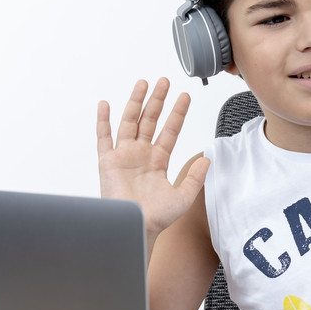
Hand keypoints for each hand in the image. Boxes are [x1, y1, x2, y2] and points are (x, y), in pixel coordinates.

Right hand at [97, 78, 208, 238]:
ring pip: (130, 122)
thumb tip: (207, 158)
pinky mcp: (107, 161)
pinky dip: (103, 121)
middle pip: (150, 120)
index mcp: (158, 160)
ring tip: (143, 83)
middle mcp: (141, 154)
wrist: (137, 228)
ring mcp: (124, 156)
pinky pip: (104, 137)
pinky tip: (105, 104)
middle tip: (164, 81)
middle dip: (158, 100)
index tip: (185, 96)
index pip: (170, 130)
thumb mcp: (183, 196)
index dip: (178, 113)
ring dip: (135, 102)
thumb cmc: (157, 217)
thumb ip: (196, 177)